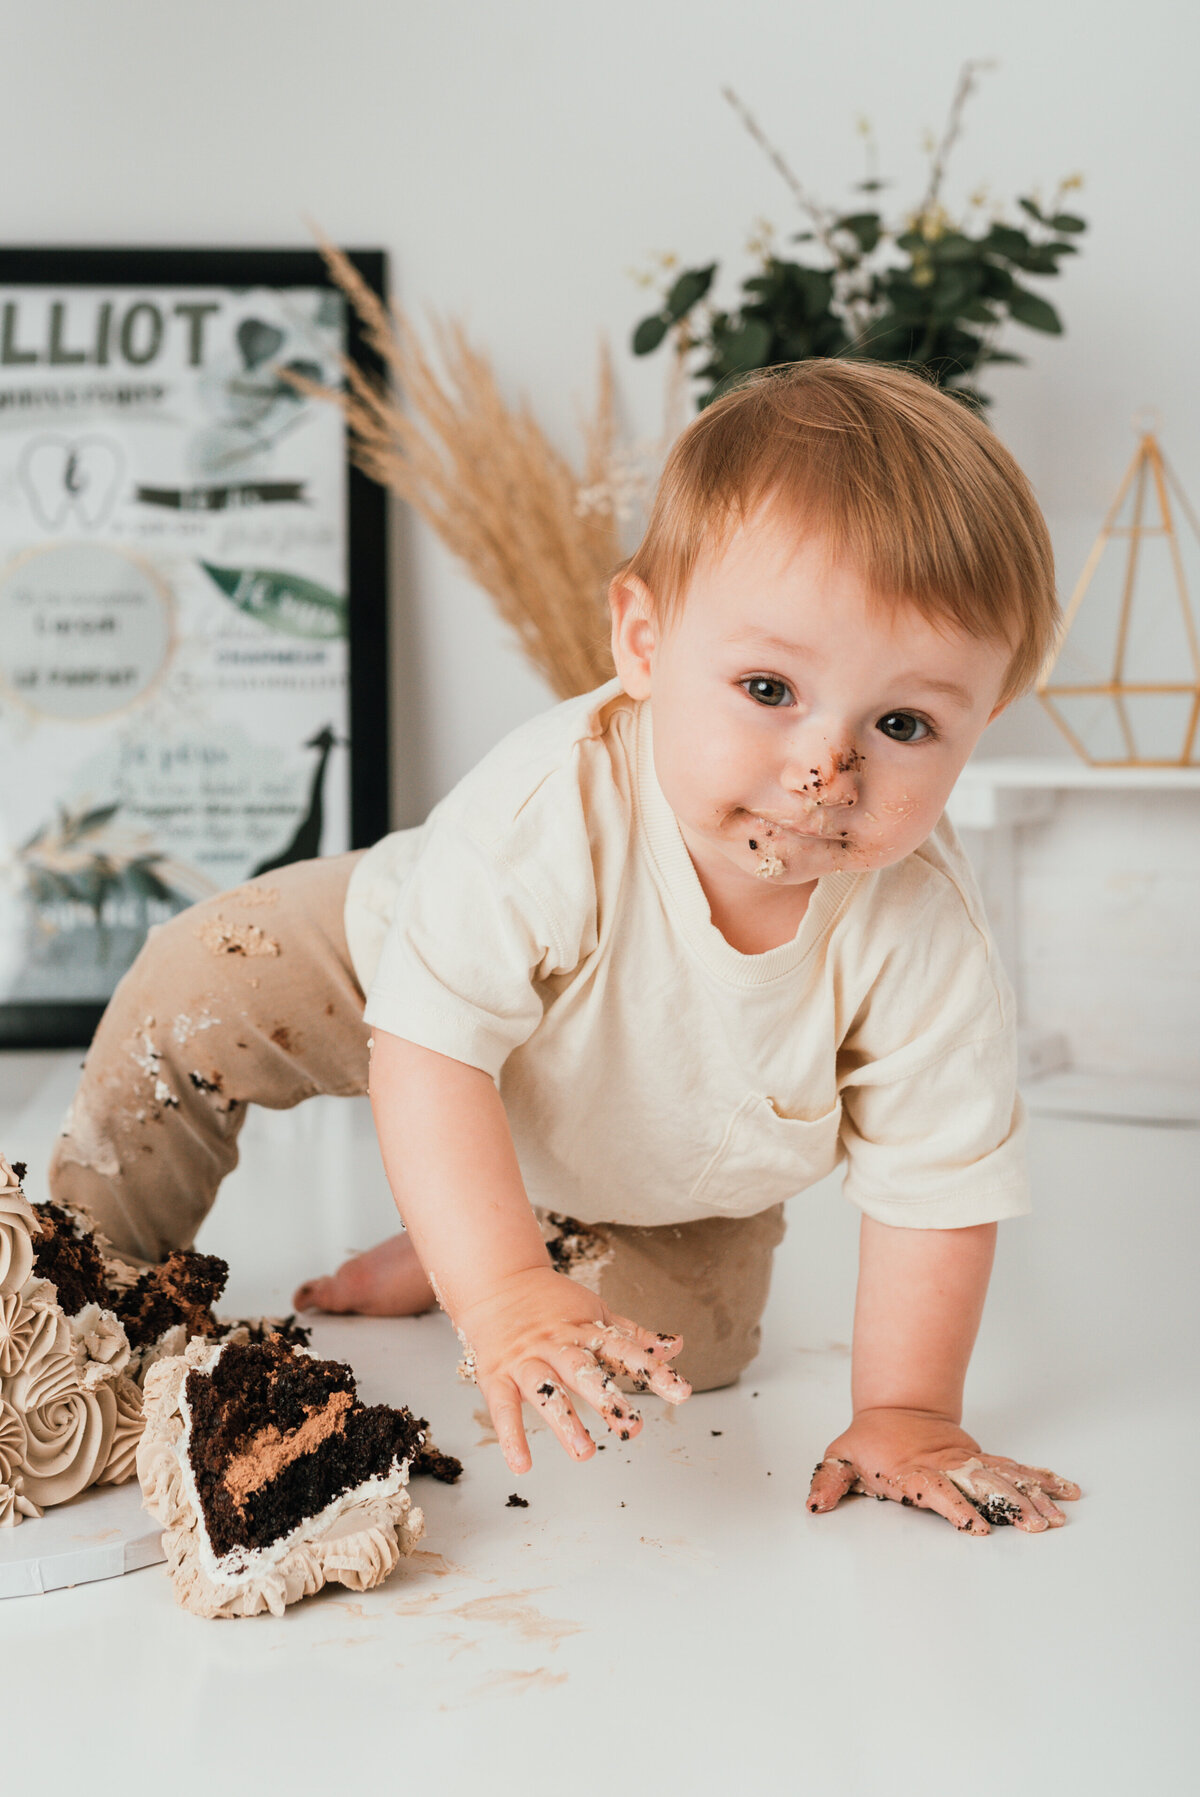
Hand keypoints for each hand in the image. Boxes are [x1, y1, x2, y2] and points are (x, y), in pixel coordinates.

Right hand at [455, 1266, 690, 1473]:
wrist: (497, 1282)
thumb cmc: (551, 1304)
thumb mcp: (595, 1312)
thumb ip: (632, 1336)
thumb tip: (676, 1345)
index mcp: (585, 1329)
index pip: (624, 1350)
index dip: (652, 1370)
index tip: (681, 1392)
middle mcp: (557, 1344)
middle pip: (583, 1371)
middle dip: (607, 1399)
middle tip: (631, 1428)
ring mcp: (525, 1360)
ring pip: (545, 1390)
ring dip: (564, 1421)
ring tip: (584, 1453)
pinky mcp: (496, 1375)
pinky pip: (502, 1407)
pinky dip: (511, 1436)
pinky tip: (522, 1465)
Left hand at [807, 1407, 1080, 1534]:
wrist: (895, 1408)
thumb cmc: (869, 1442)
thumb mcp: (842, 1458)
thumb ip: (830, 1482)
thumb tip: (814, 1503)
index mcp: (916, 1473)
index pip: (938, 1492)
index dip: (956, 1509)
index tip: (976, 1527)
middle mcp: (948, 1469)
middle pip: (983, 1487)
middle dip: (1011, 1507)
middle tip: (1037, 1526)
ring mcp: (968, 1464)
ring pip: (1006, 1480)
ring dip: (1033, 1498)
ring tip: (1059, 1516)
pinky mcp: (981, 1461)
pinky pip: (1014, 1470)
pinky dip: (1040, 1479)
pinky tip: (1064, 1490)